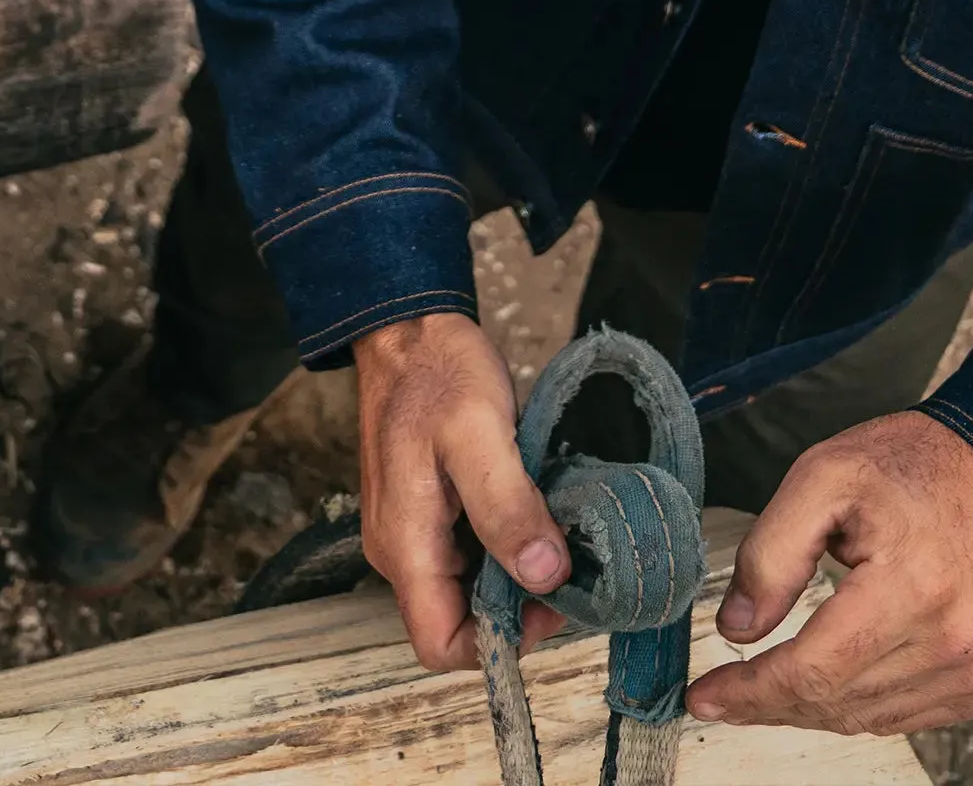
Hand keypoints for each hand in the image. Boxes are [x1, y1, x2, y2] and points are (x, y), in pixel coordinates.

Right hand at [354, 310, 570, 667]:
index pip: (439, 644)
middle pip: (457, 619)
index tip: (552, 600)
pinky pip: (467, 550)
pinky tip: (536, 510)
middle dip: (516, 605)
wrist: (408, 328)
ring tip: (560, 532)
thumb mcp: (479, 433)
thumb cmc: (438, 373)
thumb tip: (546, 576)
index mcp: (405, 545)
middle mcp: (402, 550)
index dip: (497, 641)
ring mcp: (413, 531)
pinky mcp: (428, 509)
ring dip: (514, 572)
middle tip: (569, 561)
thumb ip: (508, 507)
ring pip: (467, 586)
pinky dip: (505, 542)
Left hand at [686, 411, 972, 734]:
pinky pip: (902, 719)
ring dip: (814, 703)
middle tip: (727, 688)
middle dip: (770, 700)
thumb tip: (738, 628)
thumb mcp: (825, 475)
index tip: (704, 696)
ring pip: (864, 719)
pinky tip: (843, 666)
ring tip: (784, 668)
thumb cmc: (913, 467)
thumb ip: (771, 552)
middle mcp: (953, 640)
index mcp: (913, 585)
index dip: (750, 692)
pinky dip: (859, 703)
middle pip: (834, 703)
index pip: (813, 672)